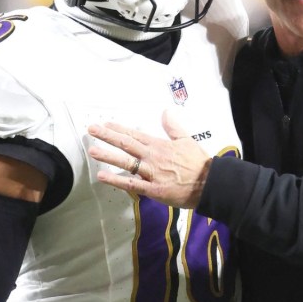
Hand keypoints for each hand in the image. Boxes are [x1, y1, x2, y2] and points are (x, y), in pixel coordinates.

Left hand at [88, 110, 210, 209]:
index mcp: (160, 145)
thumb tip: (165, 112)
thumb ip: (173, 127)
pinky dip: (117, 180)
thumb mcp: (187, 140)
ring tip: (92, 151)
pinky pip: (132, 185)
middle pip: (127, 144)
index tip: (105, 124)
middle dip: (108, 136)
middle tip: (92, 129)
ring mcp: (151, 173)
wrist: (210, 183)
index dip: (119, 129)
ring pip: (126, 162)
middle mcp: (153, 157)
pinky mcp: (153, 189)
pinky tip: (103, 177)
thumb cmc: (199, 163)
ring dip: (108, 156)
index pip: (135, 134)